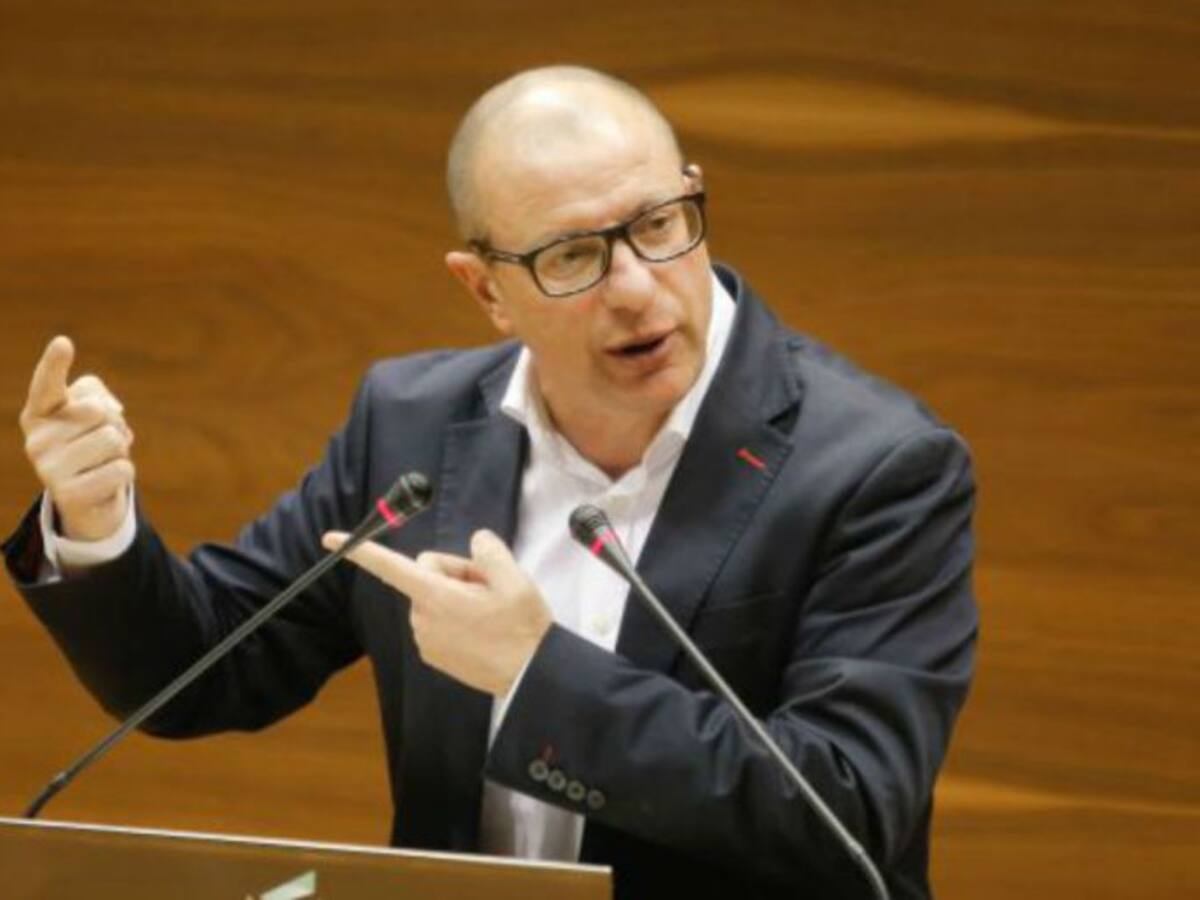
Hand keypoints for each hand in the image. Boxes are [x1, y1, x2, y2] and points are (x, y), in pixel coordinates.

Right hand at [19, 336, 135, 541]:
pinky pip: (122, 469)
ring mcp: (47, 469)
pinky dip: (123, 474)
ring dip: (120, 452)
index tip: (63, 343)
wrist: (88, 500)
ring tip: (102, 463)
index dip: (55, 364)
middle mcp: (35, 439)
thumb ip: (96, 395)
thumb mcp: (92, 415)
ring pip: (113, 440)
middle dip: (115, 426)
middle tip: (102, 445)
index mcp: (39, 413)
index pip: (47, 385)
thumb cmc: (91, 445)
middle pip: (101, 412)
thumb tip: (104, 409)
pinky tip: (103, 483)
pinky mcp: (68, 494)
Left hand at [322, 528, 551, 696]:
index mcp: (436, 596)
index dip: (359, 550)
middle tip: (489, 587)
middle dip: (454, 572)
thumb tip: (475, 542)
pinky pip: (436, 619)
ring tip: (489, 612)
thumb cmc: (523, 627)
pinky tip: (481, 629)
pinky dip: (455, 617)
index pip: (390, 565)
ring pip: (432, 596)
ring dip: (456, 596)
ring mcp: (425, 639)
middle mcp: (422, 617)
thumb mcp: (515, 579)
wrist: (530, 677)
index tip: (329, 539)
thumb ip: (488, 551)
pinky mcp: (432, 654)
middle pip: (426, 573)